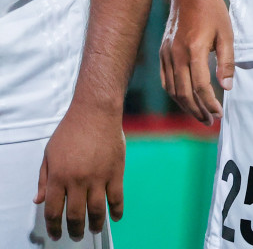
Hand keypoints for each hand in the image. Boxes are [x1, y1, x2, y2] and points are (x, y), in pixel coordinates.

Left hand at [34, 102, 124, 240]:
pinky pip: (117, 197)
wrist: (95, 113)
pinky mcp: (115, 171)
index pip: (53, 211)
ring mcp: (98, 177)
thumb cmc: (70, 131)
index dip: (53, 227)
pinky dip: (117, 210)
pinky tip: (116, 217)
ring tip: (94, 230)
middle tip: (75, 236)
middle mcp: (77, 180)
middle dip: (74, 230)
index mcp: (58, 177)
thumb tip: (39, 200)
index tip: (55, 234)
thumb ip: (43, 179)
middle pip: (75, 215)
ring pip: (97, 210)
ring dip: (95, 224)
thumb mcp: (49, 154)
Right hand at [159, 0, 234, 124]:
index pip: (200, 86)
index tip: (220, 113)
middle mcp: (176, 55)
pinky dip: (175, 93)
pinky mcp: (162, 52)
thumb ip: (226, 61)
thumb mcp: (227, 34)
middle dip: (197, 110)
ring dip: (185, 106)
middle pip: (184, 93)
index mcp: (194, 50)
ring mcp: (166, 54)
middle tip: (210, 121)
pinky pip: (166, 80)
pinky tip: (185, 99)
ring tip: (199, 115)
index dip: (210, 103)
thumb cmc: (213, 11)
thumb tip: (227, 87)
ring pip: (172, 89)